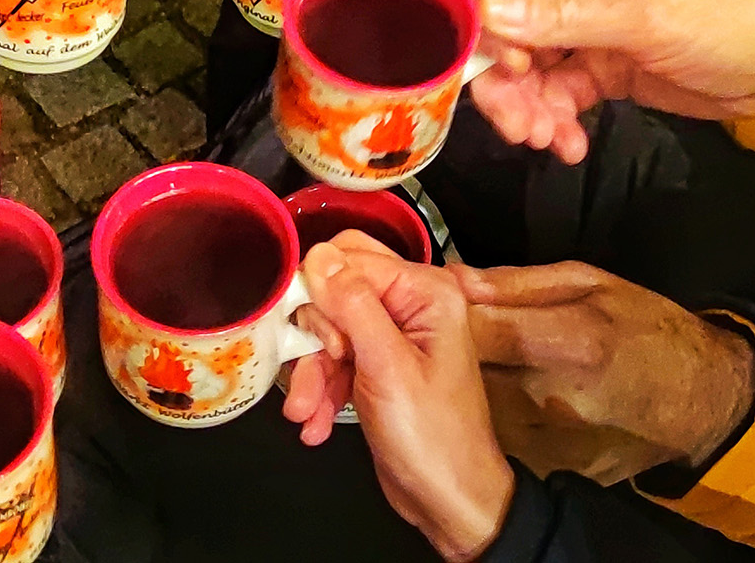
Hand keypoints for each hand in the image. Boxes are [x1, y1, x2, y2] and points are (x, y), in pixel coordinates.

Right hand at [282, 237, 513, 562]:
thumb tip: (320, 256)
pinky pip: (335, 360)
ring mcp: (395, 336)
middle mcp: (412, 305)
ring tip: (306, 413)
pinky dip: (322, 390)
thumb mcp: (387, 368)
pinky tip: (318, 423)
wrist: (447, 497)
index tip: (309, 337)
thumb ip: (353, 307)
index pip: (352, 258)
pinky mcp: (379, 364)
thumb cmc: (434, 438)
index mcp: (426, 292)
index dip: (321, 294)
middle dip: (314, 338)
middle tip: (314, 376)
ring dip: (313, 374)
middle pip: (336, 291)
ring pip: (329, 330)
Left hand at [461, 262, 754, 485]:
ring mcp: (547, 440)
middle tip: (449, 326)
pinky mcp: (543, 465)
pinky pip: (491, 433)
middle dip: (446, 344)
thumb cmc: (650, 334)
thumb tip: (457, 277)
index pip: (472, 324)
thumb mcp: (592, 282)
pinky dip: (483, 415)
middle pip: (462, 368)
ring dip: (460, 382)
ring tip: (483, 361)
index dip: (440, 308)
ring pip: (469, 404)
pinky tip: (500, 398)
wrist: (696, 400)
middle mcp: (552, 398)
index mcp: (569, 342)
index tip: (426, 296)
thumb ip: (517, 282)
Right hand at [469, 0, 754, 161]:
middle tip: (521, 128)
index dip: (489, 22)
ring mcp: (591, 32)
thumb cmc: (725, 20)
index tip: (506, 70)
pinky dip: (558, 122)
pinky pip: (561, 96)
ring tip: (550, 142)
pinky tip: (572, 147)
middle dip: (506, 81)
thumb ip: (566, 18)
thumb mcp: (646, 18)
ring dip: (530, 108)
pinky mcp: (607, 72)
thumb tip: (488, 12)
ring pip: (530, 69)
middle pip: (507, 29)